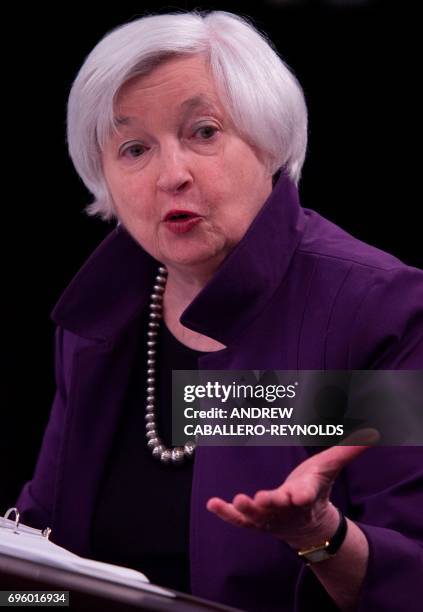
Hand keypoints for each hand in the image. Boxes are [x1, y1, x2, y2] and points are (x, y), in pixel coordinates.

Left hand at [206, 429, 378, 548]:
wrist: (308, 524)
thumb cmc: (315, 488)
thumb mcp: (329, 467)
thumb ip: (346, 451)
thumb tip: (371, 433)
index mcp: (306, 495)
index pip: (305, 494)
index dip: (301, 494)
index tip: (298, 494)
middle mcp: (287, 509)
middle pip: (279, 507)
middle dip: (271, 503)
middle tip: (260, 498)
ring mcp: (269, 517)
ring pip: (257, 516)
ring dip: (246, 510)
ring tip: (238, 500)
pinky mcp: (255, 521)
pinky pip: (239, 520)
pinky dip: (226, 514)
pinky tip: (212, 504)